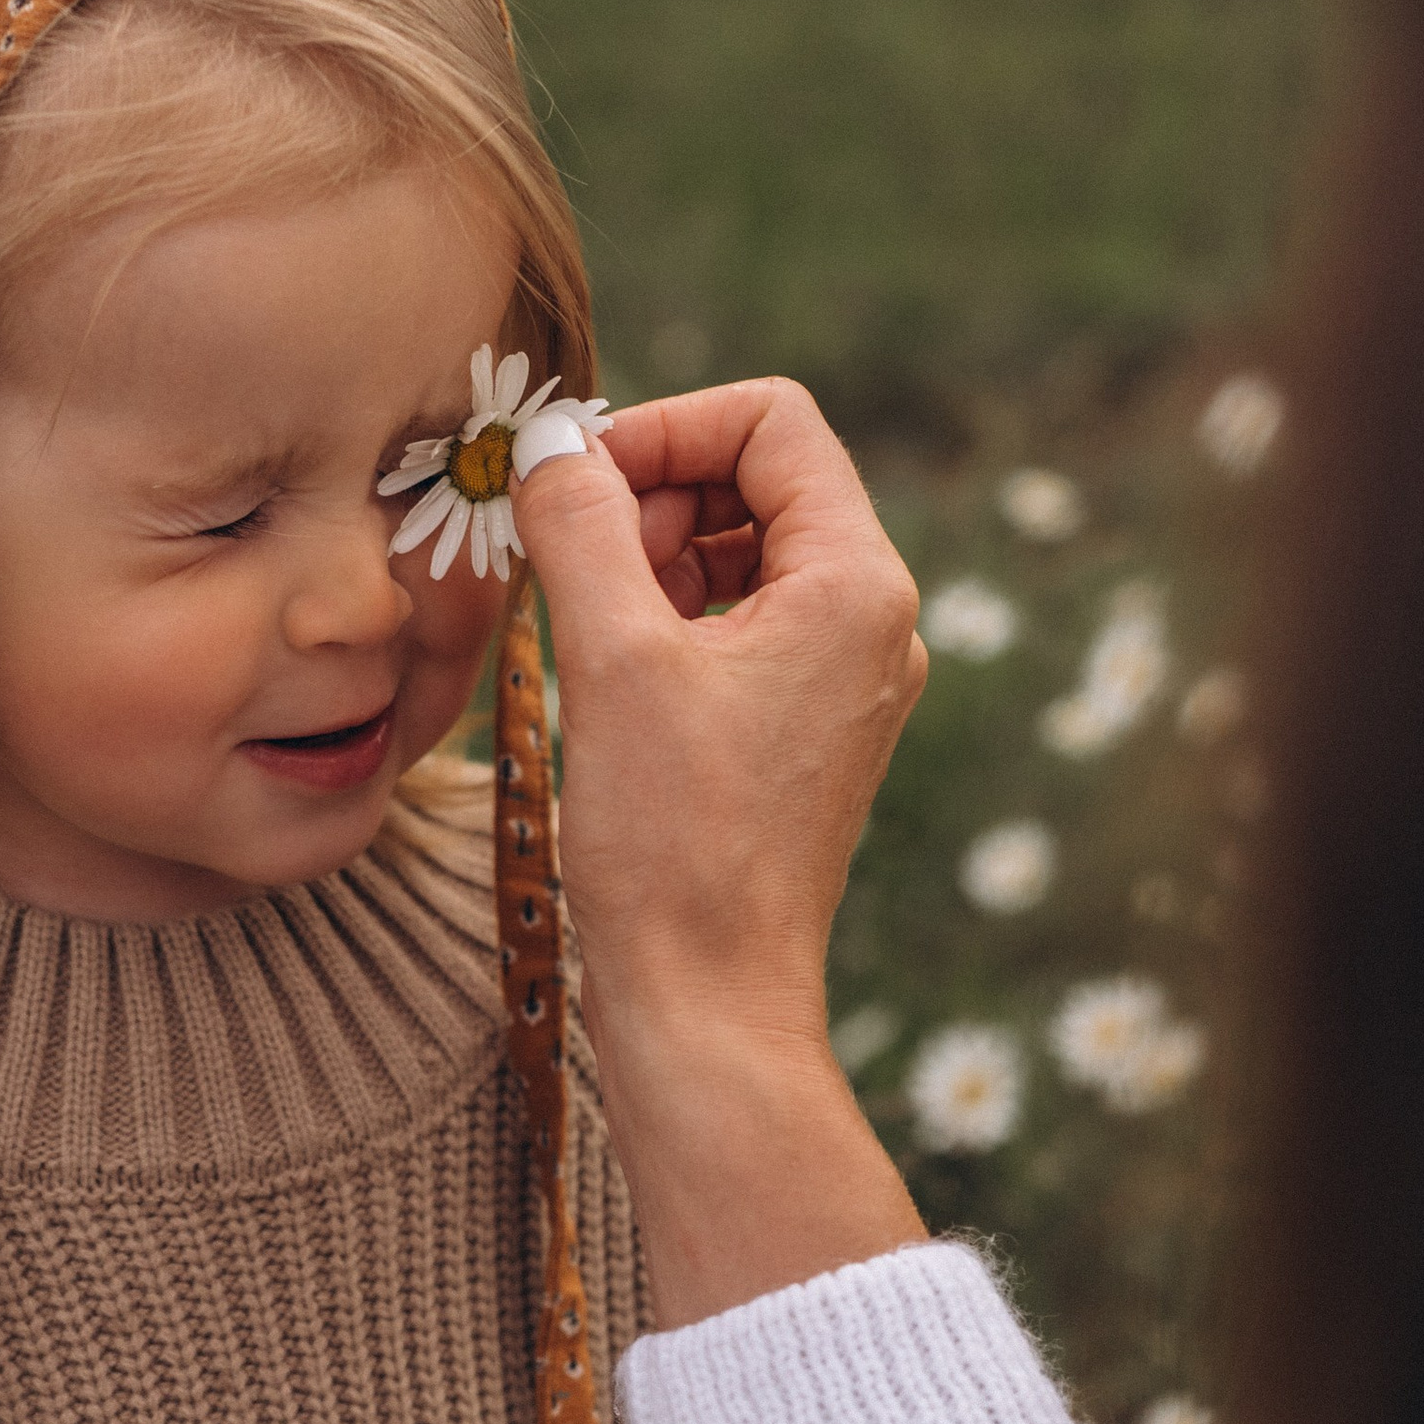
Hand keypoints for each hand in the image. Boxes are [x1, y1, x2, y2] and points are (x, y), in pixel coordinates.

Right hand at [512, 379, 929, 1321]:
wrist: (706, 1002)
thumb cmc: (674, 843)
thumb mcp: (614, 658)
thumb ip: (581, 527)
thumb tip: (550, 445)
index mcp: (858, 582)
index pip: (773, 421)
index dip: (664, 427)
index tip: (575, 482)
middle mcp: (873, 620)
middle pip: (761, 479)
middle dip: (654, 494)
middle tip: (569, 558)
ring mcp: (844, 679)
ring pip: (743, 552)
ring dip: (652, 558)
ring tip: (581, 616)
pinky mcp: (805, 731)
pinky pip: (739, 626)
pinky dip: (667, 619)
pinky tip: (606, 669)